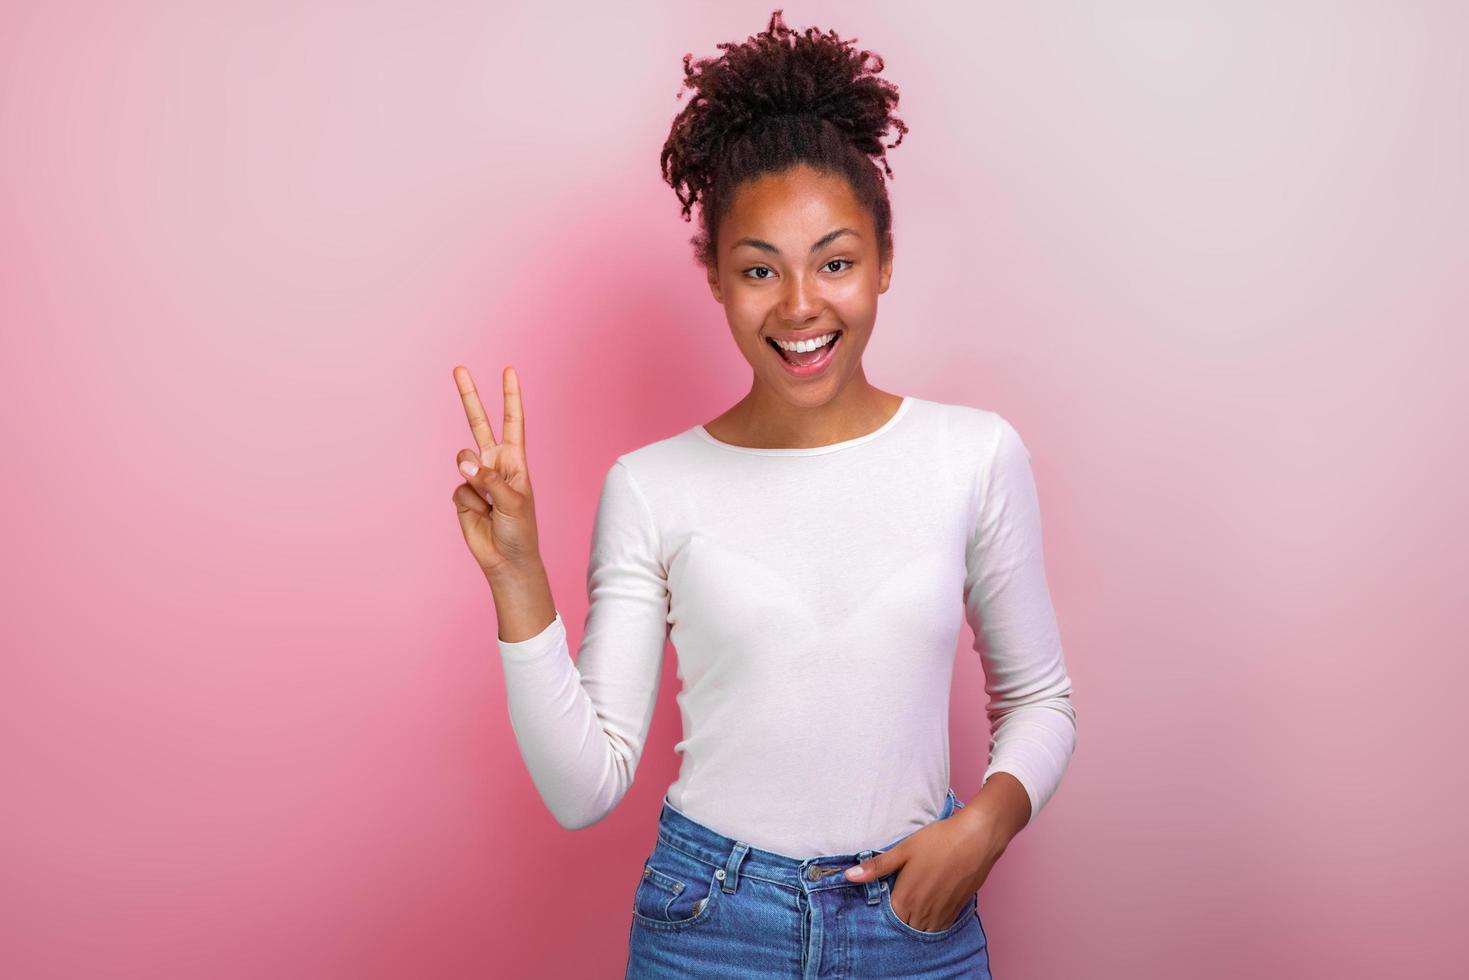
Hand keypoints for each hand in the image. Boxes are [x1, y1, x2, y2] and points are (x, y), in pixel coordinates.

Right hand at [450, 365, 541, 580]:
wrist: (506, 559)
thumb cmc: (520, 530)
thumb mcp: (512, 501)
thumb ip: (488, 478)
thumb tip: (464, 462)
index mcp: (514, 460)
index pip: (512, 421)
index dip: (510, 396)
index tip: (509, 371)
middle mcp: (494, 464)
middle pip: (479, 423)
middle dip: (469, 396)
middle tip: (459, 369)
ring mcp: (476, 478)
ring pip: (463, 462)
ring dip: (474, 481)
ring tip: (488, 503)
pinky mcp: (461, 495)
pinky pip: (458, 490)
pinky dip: (468, 504)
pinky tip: (480, 516)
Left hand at [843, 808, 1006, 931]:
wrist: (977, 838)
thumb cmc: (939, 840)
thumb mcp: (903, 850)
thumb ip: (877, 867)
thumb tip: (848, 876)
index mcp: (906, 898)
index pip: (886, 919)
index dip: (881, 912)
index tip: (880, 900)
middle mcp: (923, 912)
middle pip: (903, 927)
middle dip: (897, 919)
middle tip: (895, 900)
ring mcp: (941, 913)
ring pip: (921, 930)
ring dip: (914, 923)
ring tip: (911, 906)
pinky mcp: (956, 911)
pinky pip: (939, 927)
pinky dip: (931, 923)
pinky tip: (928, 908)